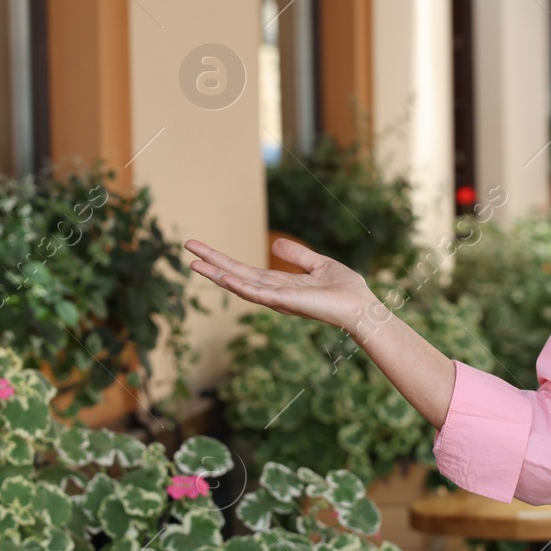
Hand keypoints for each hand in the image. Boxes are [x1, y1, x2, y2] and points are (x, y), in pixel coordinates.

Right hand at [184, 237, 376, 332]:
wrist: (363, 307)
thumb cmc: (347, 291)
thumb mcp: (319, 265)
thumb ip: (298, 255)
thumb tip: (275, 243)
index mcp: (280, 284)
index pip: (245, 271)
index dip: (223, 260)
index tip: (201, 249)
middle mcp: (274, 293)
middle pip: (236, 276)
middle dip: (212, 264)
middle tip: (187, 250)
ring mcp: (279, 300)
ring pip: (242, 286)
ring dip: (218, 275)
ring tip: (195, 264)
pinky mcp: (288, 303)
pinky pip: (260, 294)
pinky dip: (242, 287)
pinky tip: (225, 278)